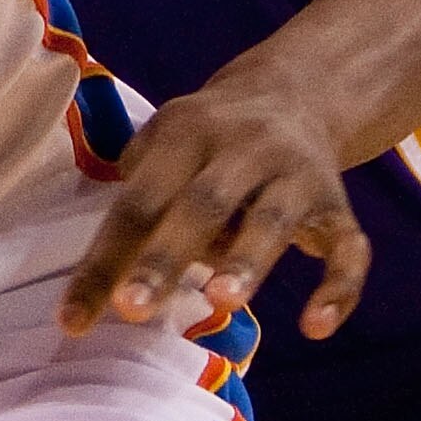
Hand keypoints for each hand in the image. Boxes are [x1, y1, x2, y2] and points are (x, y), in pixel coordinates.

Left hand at [57, 70, 370, 341]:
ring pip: (273, 219)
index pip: (137, 203)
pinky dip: (337, 288)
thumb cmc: (209, 141)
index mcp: (186, 133)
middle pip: (201, 205)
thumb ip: (140, 197)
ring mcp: (296, 175)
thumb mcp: (166, 143)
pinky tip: (315, 327)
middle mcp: (244, 147)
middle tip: (131, 309)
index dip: (103, 261)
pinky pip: (347, 248)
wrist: (297, 93)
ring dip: (247, 260)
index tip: (72, 319)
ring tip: (220, 300)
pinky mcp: (337, 205)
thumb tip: (111, 271)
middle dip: (164, 258)